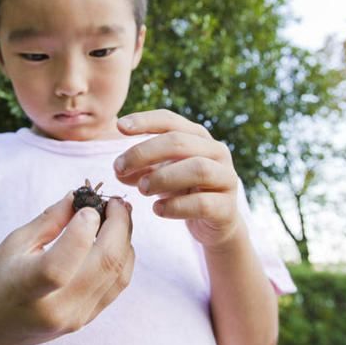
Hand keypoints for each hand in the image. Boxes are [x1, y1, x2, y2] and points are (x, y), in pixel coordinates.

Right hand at [0, 193, 133, 344]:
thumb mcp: (15, 243)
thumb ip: (50, 220)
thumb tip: (80, 196)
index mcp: (28, 289)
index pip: (61, 266)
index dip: (82, 231)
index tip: (87, 206)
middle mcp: (57, 308)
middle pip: (105, 264)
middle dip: (118, 224)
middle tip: (115, 201)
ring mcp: (77, 317)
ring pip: (119, 272)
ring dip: (125, 237)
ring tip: (118, 214)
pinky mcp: (88, 318)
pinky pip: (118, 283)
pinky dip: (124, 255)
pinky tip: (116, 238)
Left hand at [114, 109, 240, 247]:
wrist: (215, 224)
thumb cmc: (185, 191)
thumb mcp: (160, 175)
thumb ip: (139, 170)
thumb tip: (118, 170)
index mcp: (198, 137)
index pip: (170, 121)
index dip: (145, 120)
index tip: (119, 127)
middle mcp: (216, 152)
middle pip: (179, 142)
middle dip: (145, 152)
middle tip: (119, 167)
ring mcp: (226, 178)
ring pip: (198, 169)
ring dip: (163, 177)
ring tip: (141, 189)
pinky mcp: (227, 208)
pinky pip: (203, 203)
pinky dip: (176, 206)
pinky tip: (158, 209)